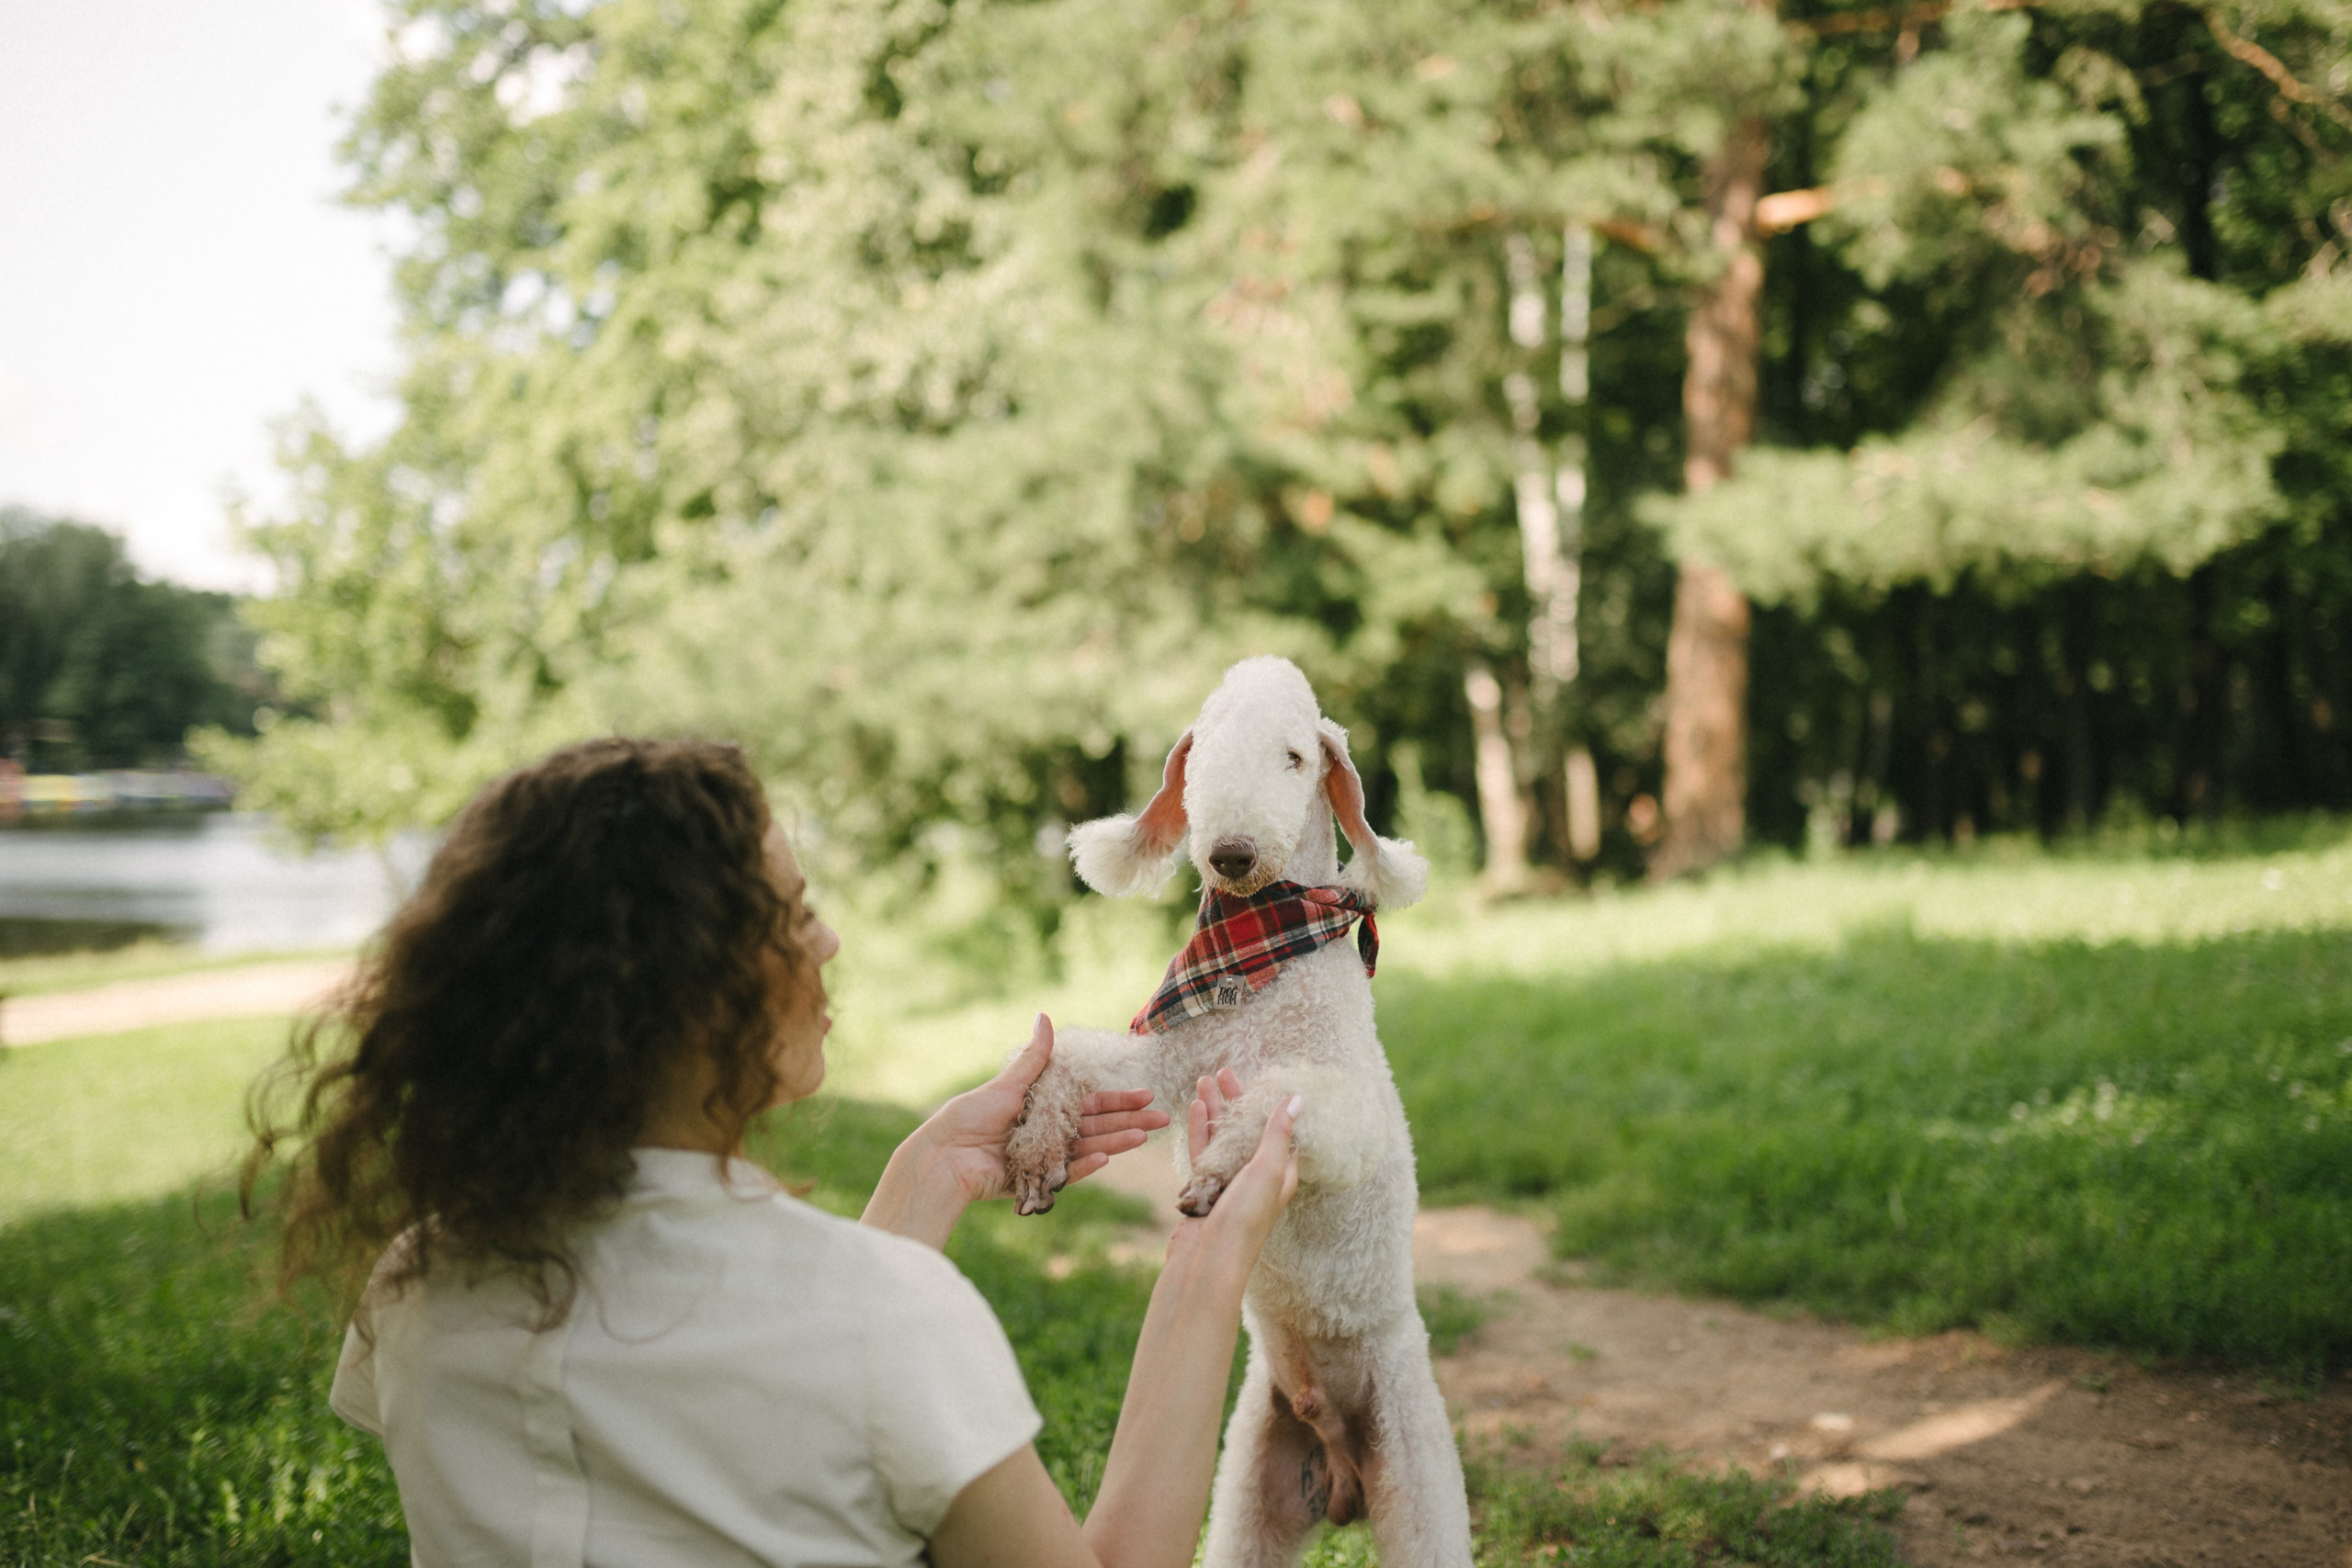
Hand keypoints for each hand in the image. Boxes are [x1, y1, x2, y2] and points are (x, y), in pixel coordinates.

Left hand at [935, 1014, 1168, 1203]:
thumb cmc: (968, 1116)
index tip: (1146, 1095)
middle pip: (1096, 1126)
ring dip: (1116, 1142)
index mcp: (1045, 1108)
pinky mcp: (1037, 1183)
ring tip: (1143, 1137)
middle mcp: (1049, 1133)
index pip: (1090, 1103)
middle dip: (1129, 1122)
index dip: (1118, 1100)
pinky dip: (1085, 1166)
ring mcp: (1046, 1159)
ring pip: (1088, 1148)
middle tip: (1162, 1120)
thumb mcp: (1006, 1085)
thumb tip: (1044, 1015)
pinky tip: (1106, 1156)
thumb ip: (1034, 1058)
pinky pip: (1067, 1173)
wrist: (943, 1156)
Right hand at [1181, 1068, 1299, 1250]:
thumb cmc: (1245, 1219)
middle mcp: (1256, 1177)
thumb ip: (1278, 1133)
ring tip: (1206, 1080)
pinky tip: (1196, 1107)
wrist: (1207, 1260)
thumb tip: (1298, 1099)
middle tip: (1226, 1072)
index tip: (1267, 1078)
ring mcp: (1228, 1182)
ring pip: (1222, 1137)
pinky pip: (1203, 1152)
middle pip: (1248, 1130)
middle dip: (1239, 1101)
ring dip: (1216, 1109)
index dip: (1275, 1104)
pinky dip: (1200, 1129)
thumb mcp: (1268, 1170)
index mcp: (1280, 1174)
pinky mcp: (1204, 1188)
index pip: (1282, 1131)